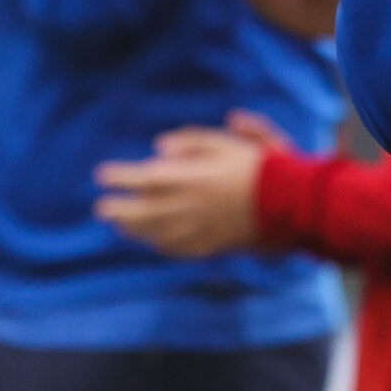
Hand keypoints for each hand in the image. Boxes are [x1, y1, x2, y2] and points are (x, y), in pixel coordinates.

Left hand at [92, 111, 292, 256]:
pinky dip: (161, 244)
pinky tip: (153, 241)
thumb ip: (189, 142)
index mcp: (188, 178)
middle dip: (118, 210)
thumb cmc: (258, 166)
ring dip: (134, 229)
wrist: (289, 203)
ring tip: (120, 225)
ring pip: (156, 233)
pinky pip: (178, 248)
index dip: (119, 177)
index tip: (102, 175)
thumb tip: (158, 148)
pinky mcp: (211, 245)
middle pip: (142, 212)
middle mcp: (188, 206)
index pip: (142, 178)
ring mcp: (198, 229)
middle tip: (101, 208)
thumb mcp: (224, 142)